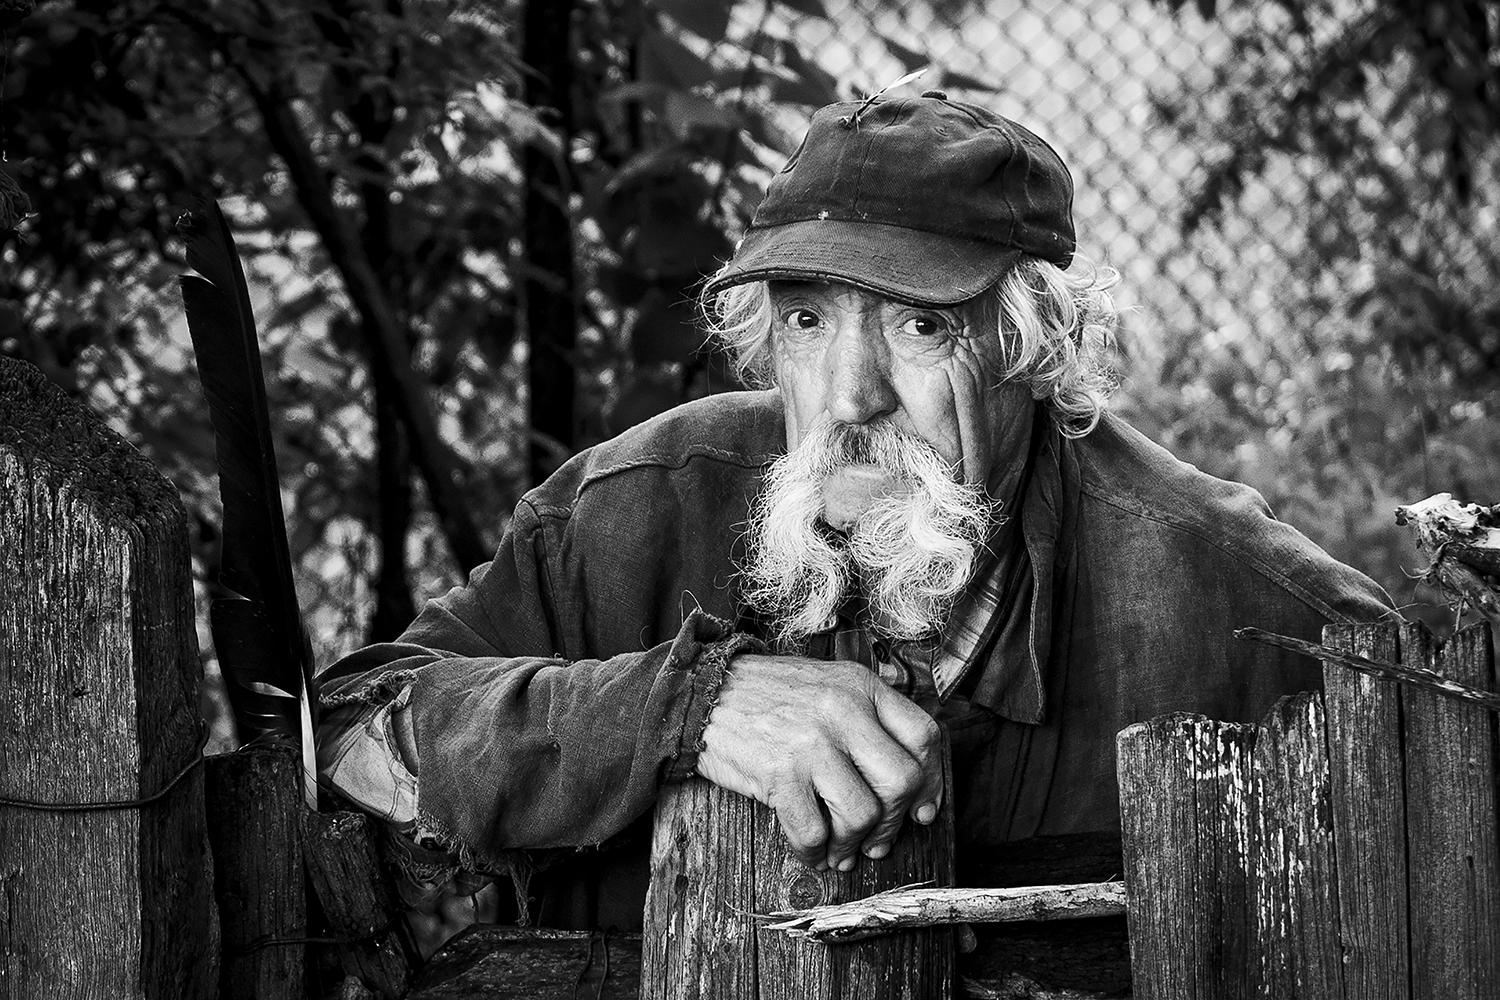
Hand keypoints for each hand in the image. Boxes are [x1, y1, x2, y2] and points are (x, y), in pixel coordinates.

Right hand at [695, 653, 942, 871]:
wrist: (701, 691)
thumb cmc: (767, 695)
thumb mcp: (828, 684)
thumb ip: (868, 718)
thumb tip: (908, 785)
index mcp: (861, 686)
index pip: (924, 737)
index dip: (932, 783)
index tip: (921, 811)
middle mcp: (842, 710)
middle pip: (902, 781)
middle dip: (892, 823)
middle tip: (876, 839)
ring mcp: (810, 741)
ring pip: (862, 813)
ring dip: (853, 843)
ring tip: (840, 849)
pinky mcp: (778, 772)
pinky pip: (812, 831)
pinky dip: (814, 852)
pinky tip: (810, 850)